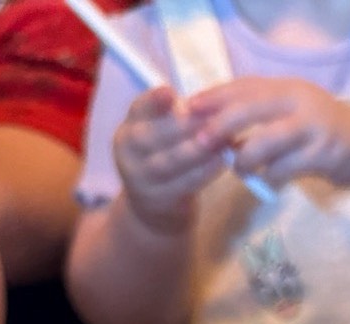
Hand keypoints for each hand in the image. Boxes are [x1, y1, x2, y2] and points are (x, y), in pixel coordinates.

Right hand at [113, 86, 225, 233]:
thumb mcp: (163, 133)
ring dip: (197, 151)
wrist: (155, 205)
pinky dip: (203, 172)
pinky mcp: (157, 200)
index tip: (170, 92)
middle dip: (183, 126)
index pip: (138, 110)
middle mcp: (127, 151)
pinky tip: (222, 162)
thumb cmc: (166, 157)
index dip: (153, 101)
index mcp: (129, 127)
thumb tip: (209, 101)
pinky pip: (182, 184)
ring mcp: (139, 178)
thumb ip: (178, 117)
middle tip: (213, 118)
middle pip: (151, 137)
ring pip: (168, 162)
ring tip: (222, 140)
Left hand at [191, 77, 349, 188]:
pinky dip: (269, 176)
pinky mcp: (323, 155)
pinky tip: (268, 179)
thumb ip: (263, 114)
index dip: (214, 96)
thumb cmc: (323, 134)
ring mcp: (313, 127)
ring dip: (244, 158)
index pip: (244, 86)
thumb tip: (217, 125)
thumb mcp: (294, 113)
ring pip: (264, 141)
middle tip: (200, 142)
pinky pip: (284, 168)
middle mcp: (300, 101)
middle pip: (249, 109)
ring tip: (239, 168)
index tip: (189, 108)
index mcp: (289, 88)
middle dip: (220, 126)